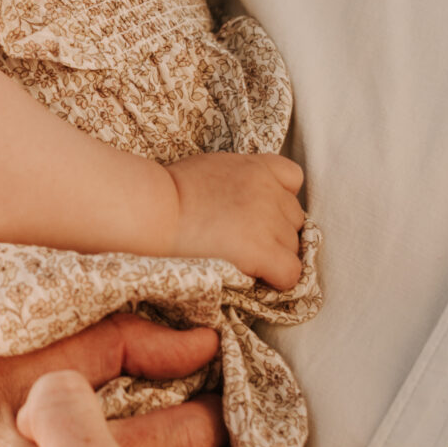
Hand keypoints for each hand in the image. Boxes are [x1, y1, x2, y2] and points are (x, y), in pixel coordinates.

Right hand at [166, 150, 305, 288]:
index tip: (257, 213)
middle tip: (240, 241)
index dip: (279, 200)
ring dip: (273, 256)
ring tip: (239, 259)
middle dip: (274, 232)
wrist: (154, 211)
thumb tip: (245, 201)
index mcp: (256, 167)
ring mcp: (268, 220)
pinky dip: (277, 279)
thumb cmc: (169, 193)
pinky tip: (253, 276)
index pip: (292, 179)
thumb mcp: (211, 168)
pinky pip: (291, 273)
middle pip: (294, 219)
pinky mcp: (262, 250)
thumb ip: (238, 181)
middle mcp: (268, 190)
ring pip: (293, 248)